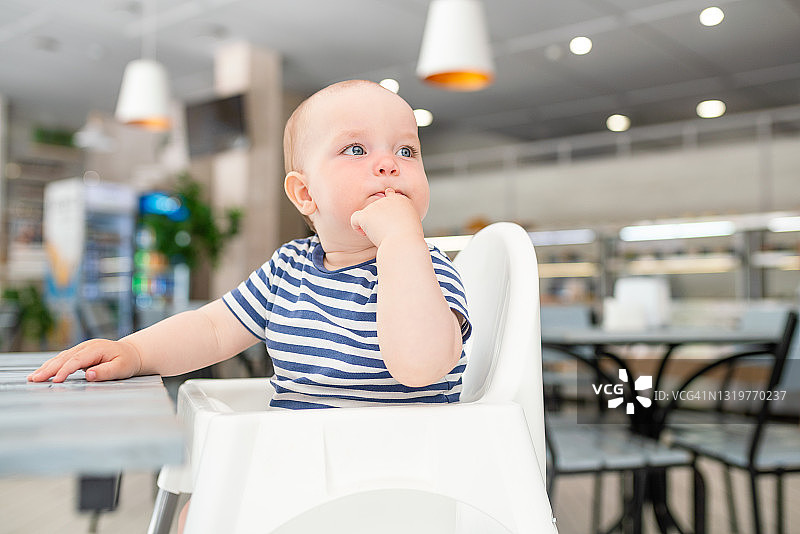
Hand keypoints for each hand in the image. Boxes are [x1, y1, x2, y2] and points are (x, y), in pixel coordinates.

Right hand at [27, 339, 141, 382]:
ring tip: (33, 377)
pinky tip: (42, 372)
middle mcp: (86, 346)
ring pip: (61, 357)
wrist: (132, 353)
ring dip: (46, 367)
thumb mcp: (121, 368)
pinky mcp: (80, 353)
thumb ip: (105, 372)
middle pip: (64, 357)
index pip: (76, 360)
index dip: (65, 370)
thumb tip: (89, 375)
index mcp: (96, 348)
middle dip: (48, 368)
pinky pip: (63, 358)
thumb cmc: (127, 361)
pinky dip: (52, 365)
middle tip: (34, 379)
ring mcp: (82, 348)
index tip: (56, 380)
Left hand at [350, 188, 422, 246]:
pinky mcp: (366, 214)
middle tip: (386, 233)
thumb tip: (391, 222)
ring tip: (380, 235)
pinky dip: (357, 227)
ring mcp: (376, 206)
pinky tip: (365, 234)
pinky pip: (355, 218)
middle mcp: (388, 199)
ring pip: (366, 214)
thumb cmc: (409, 240)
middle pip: (376, 208)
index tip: (388, 220)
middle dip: (378, 219)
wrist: (404, 243)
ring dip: (370, 225)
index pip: (390, 195)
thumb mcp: (412, 225)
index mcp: (402, 200)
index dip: (386, 208)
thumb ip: (402, 218)